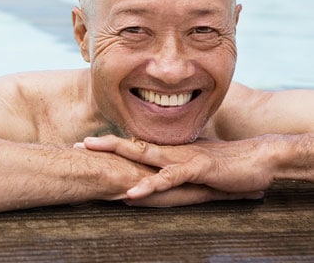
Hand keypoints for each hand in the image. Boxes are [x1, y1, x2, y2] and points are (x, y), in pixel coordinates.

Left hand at [81, 135, 272, 201]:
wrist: (259, 159)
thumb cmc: (227, 165)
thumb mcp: (194, 167)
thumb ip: (174, 170)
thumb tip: (153, 176)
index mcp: (169, 151)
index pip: (135, 145)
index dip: (111, 145)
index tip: (86, 145)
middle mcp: (171, 151)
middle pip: (132, 145)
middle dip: (104, 145)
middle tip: (77, 144)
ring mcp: (182, 158)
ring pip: (144, 155)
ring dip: (118, 154)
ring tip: (94, 158)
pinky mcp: (196, 169)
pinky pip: (168, 178)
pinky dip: (149, 185)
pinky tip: (132, 193)